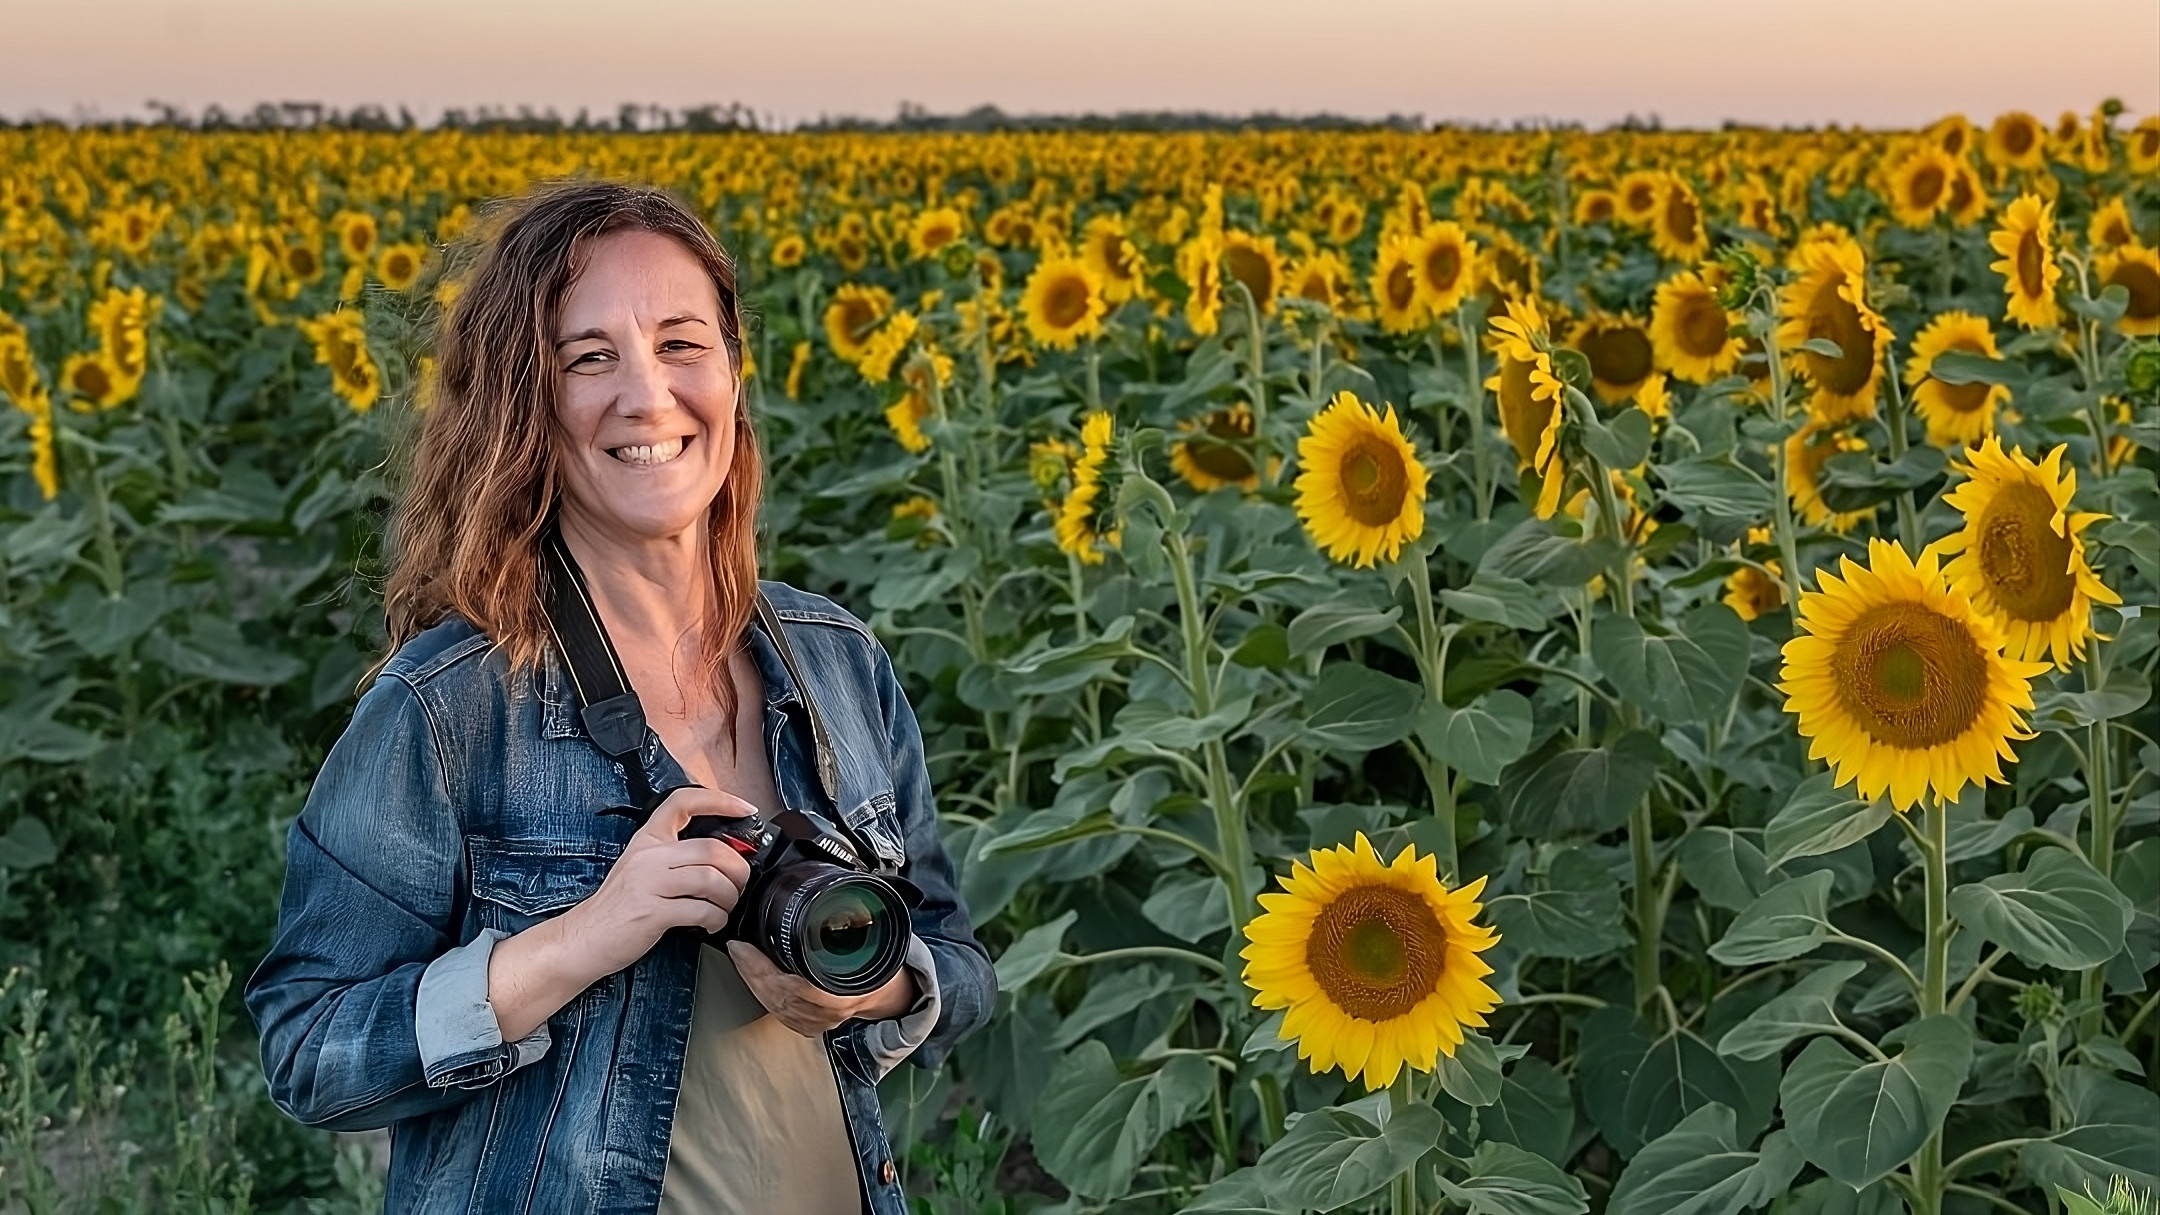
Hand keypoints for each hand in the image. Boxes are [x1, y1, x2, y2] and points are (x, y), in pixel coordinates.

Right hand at [557, 787, 758, 976]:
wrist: (584, 937)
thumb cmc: (618, 906)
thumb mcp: (642, 867)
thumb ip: (676, 856)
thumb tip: (724, 855)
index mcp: (647, 840)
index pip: (684, 802)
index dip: (719, 800)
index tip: (744, 809)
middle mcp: (648, 857)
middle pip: (712, 848)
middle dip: (738, 869)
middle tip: (739, 884)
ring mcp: (648, 884)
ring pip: (711, 878)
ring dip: (729, 896)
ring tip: (725, 907)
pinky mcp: (651, 913)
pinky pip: (701, 910)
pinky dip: (716, 919)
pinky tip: (711, 924)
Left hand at [726, 940, 915, 1036]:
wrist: (887, 995)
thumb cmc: (878, 967)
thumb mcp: (870, 943)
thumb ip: (853, 922)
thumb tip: (829, 888)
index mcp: (844, 993)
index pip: (793, 986)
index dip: (762, 968)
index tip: (742, 946)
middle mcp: (828, 1012)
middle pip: (777, 996)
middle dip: (751, 971)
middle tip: (736, 948)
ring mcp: (817, 1023)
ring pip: (775, 1006)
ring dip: (753, 982)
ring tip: (741, 959)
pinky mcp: (808, 1027)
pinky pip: (778, 1013)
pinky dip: (763, 994)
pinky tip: (753, 979)